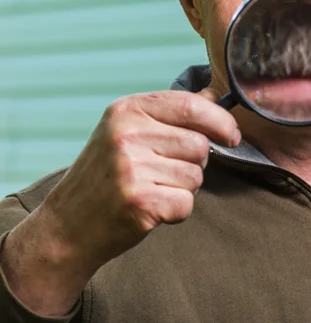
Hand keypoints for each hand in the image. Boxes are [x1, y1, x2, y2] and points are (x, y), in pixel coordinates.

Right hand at [0, 89, 239, 314]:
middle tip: (163, 172)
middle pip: (199, 144)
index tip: (232, 135)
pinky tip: (150, 209)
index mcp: (128, 110)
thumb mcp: (128, 131)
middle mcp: (128, 134)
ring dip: (183, 188)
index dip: (221, 121)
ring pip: (196, 175)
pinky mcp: (139, 201)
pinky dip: (176, 211)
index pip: (191, 106)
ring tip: (151, 189)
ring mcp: (131, 168)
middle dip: (194, 163)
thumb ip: (171, 114)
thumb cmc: (104, 176)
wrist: (66, 226)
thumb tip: (212, 96)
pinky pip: (187, 203)